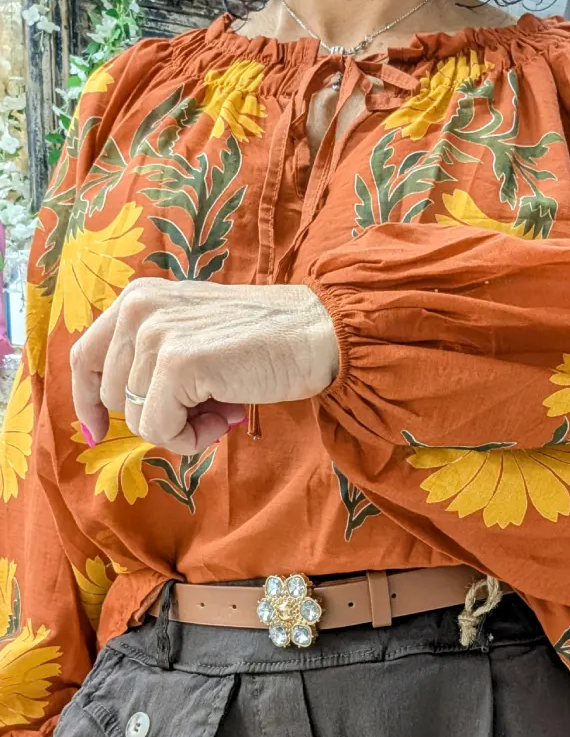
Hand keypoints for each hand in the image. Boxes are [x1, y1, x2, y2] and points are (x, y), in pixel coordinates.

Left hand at [71, 279, 338, 453]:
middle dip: (160, 416)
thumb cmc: (265, 341)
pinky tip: (228, 416)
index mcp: (140, 297)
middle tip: (211, 408)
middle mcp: (140, 307)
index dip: (87, 401)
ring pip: (137, 418)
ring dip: (182, 428)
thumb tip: (125, 411)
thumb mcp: (195, 333)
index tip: (99, 431)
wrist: (317, 333)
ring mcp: (157, 333)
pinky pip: (161, 429)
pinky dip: (192, 439)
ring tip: (225, 407)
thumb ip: (155, 356)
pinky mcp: (178, 362)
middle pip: (113, 397)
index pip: (86, 357)